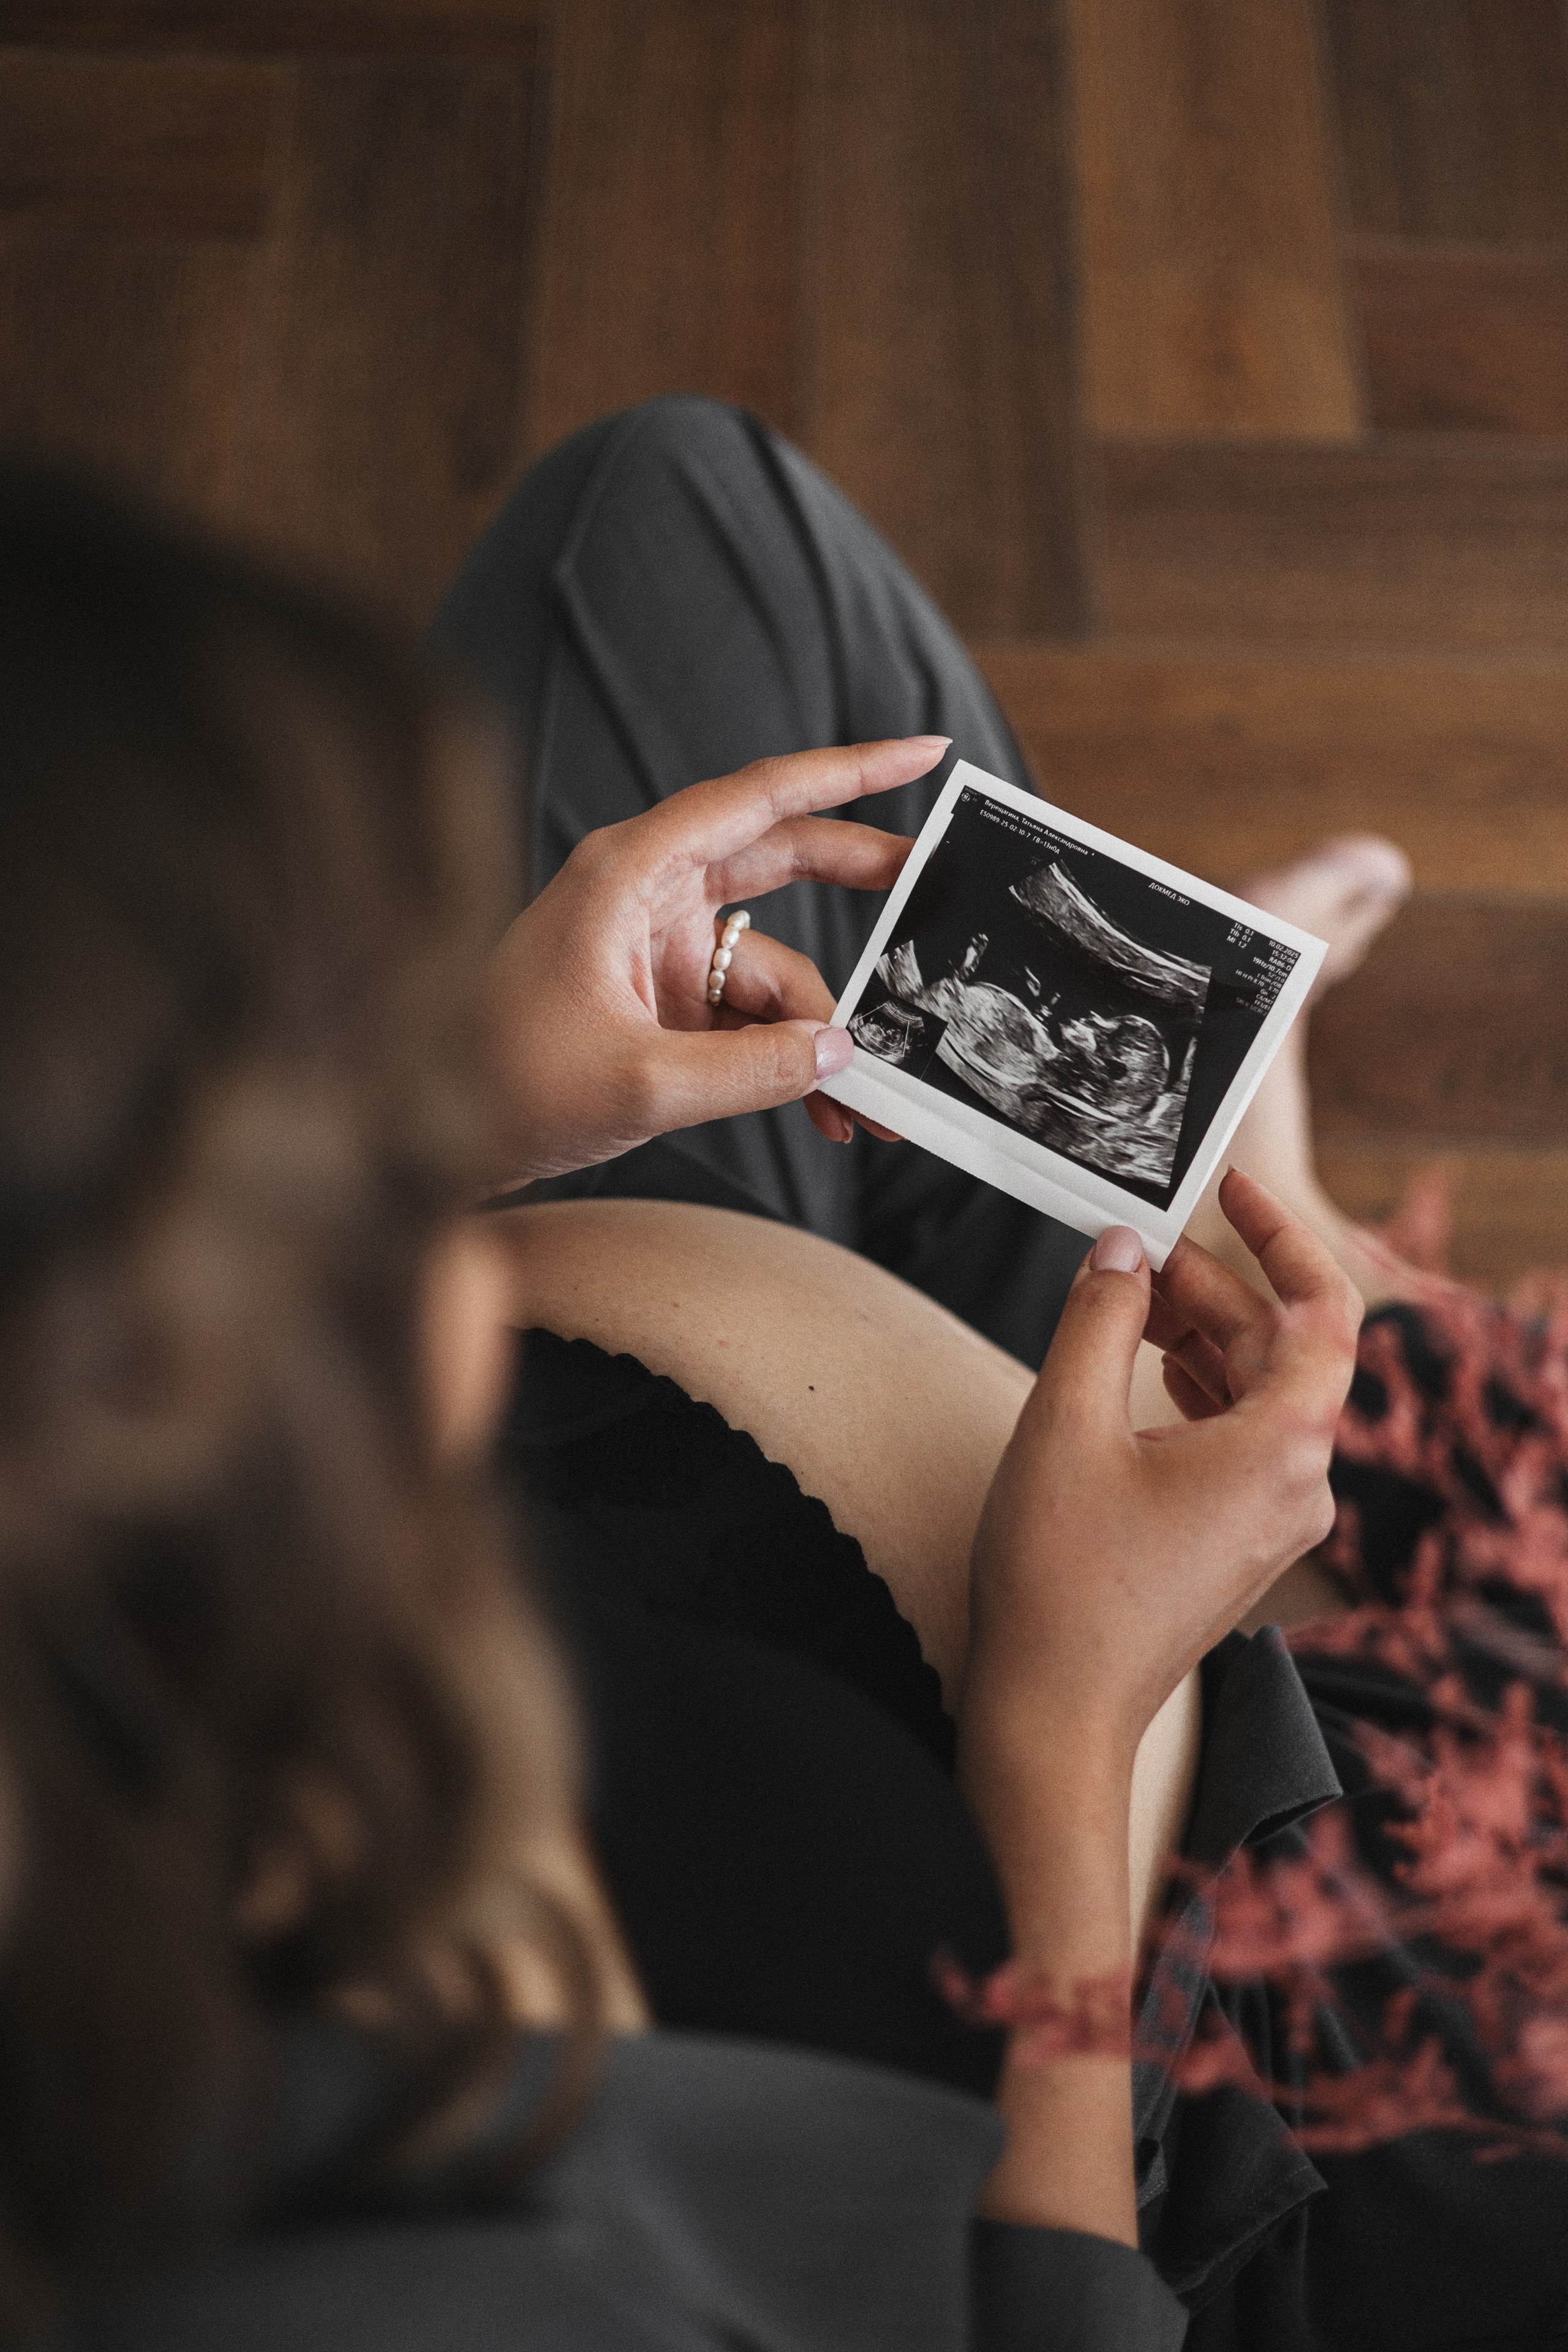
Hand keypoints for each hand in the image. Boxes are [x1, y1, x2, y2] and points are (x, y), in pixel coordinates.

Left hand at [483, 738, 939, 1182]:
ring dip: (822, 1036)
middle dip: (865, 888)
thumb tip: (842, 1054)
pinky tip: (827, 1114)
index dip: (850, 770)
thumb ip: (751, 1068)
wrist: (424, 1136)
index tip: (926, 750)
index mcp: (631, 871)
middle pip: (784, 861)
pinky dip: (789, 1063)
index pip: (759, 797)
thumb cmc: (499, 1085)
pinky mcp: (663, 1003)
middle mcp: (649, 895)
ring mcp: (659, 950)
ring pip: (778, 970)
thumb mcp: (640, 1083)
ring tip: (865, 1109)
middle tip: (942, 898)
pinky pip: (752, 1021)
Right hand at [961, 1171, 1361, 1794]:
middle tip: (1133, 1250)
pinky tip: (1147, 1369)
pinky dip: (1198, 1389)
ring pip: (1258, 1394)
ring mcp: (1273, 1520)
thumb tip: (1121, 1249)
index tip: (1231, 1192)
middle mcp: (1298, 1484)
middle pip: (1280, 1348)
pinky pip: (1241, 1440)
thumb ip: (1100, 1317)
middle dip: (1210, 1287)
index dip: (1282, 1235)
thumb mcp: (1065, 1421)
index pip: (1324, 1309)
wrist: (1055, 1709)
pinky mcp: (1239, 1542)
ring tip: (1126, 1302)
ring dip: (1199, 1337)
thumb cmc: (1061, 1579)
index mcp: (1281, 1447)